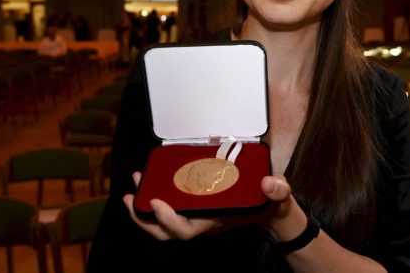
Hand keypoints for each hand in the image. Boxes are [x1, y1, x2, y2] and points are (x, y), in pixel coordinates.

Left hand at [122, 172, 305, 240]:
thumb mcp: (278, 194)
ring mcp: (195, 214)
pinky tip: (151, 178)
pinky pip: (169, 205)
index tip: (156, 202)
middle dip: (143, 218)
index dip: (167, 220)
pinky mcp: (194, 203)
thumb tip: (268, 183)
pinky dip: (156, 194)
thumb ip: (277, 189)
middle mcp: (200, 221)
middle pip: (164, 232)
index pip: (184, 230)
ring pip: (162, 221)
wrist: (270, 206)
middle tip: (131, 197)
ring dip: (143, 207)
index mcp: (214, 221)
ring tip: (135, 185)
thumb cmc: (270, 202)